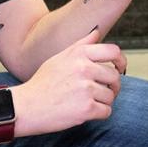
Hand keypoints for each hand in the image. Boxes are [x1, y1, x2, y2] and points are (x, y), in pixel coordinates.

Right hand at [13, 28, 127, 134]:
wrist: (26, 107)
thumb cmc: (42, 83)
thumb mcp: (59, 58)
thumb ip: (81, 45)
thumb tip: (97, 32)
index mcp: (79, 54)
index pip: (114, 51)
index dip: (121, 61)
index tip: (120, 68)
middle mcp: (84, 68)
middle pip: (115, 77)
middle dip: (111, 86)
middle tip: (101, 92)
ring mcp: (86, 88)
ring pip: (111, 96)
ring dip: (103, 102)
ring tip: (86, 102)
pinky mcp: (86, 108)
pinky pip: (107, 111)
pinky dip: (99, 114)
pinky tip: (84, 112)